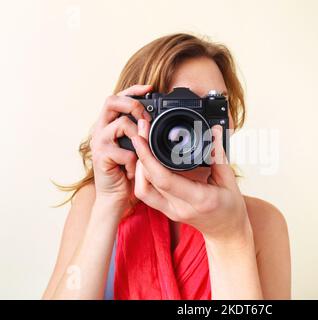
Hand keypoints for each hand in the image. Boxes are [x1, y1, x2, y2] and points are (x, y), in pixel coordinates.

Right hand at [90, 85, 151, 213]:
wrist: (115, 198)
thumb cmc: (127, 172)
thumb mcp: (136, 148)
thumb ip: (141, 133)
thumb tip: (154, 120)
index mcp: (108, 125)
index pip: (117, 98)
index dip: (133, 90)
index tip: (150, 88)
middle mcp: (100, 130)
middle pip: (111, 101)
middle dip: (133, 104)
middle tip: (147, 117)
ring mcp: (99, 142)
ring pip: (122, 124)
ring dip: (139, 136)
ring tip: (142, 152)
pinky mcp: (101, 157)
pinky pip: (126, 151)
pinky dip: (134, 161)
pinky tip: (133, 170)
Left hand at [131, 119, 251, 243]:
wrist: (226, 232)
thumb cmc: (231, 208)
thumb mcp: (230, 181)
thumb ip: (219, 155)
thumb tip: (215, 130)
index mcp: (199, 199)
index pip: (165, 179)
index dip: (148, 158)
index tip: (142, 138)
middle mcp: (180, 207)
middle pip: (148, 182)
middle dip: (140, 155)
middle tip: (141, 132)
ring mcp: (171, 211)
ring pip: (142, 190)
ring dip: (138, 167)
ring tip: (142, 146)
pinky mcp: (166, 211)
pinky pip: (147, 194)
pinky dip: (142, 177)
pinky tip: (146, 162)